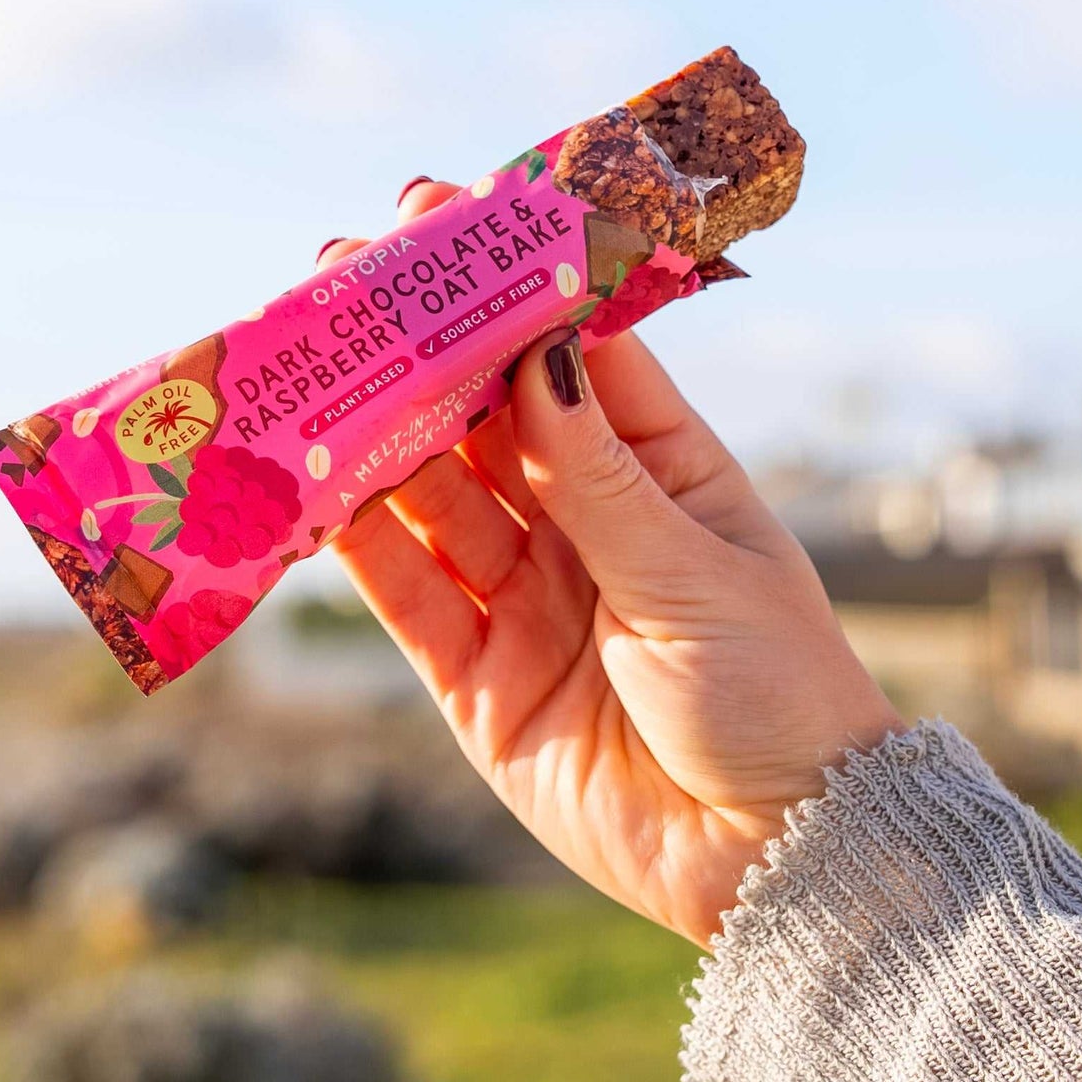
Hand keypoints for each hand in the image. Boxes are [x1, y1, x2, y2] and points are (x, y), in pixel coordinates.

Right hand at [319, 181, 900, 944]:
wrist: (776, 862)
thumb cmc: (778, 697)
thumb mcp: (692, 575)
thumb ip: (596, 477)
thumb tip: (537, 351)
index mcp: (665, 473)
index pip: (576, 354)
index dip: (509, 288)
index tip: (445, 220)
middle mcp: (587, 524)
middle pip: (482, 418)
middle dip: (416, 352)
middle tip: (341, 278)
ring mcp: (526, 599)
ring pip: (430, 498)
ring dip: (369, 435)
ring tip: (303, 366)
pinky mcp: (476, 681)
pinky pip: (403, 594)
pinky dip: (353, 543)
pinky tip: (306, 485)